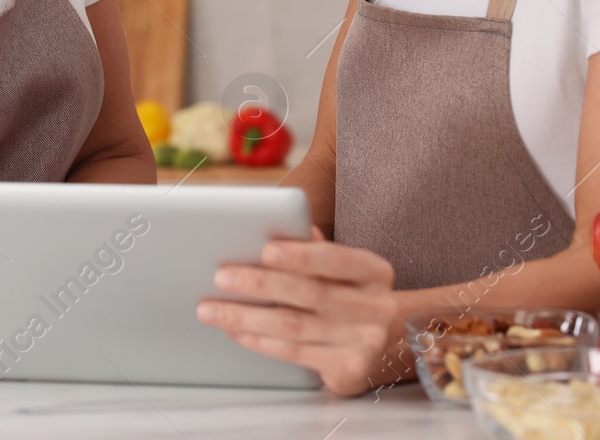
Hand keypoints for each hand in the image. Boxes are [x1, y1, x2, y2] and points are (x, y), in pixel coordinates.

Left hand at [195, 226, 400, 396]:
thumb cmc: (350, 295)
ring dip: (247, 316)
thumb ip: (315, 249)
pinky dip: (259, 341)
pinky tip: (236, 330)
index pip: (337, 259)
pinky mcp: (348, 369)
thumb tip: (277, 230)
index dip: (301, 255)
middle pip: (310, 293)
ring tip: (212, 309)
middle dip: (260, 284)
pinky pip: (293, 353)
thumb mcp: (344, 270)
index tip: (266, 250)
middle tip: (222, 277)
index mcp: (374, 271)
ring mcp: (365, 341)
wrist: (386, 344)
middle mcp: (375, 306)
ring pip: (293, 326)